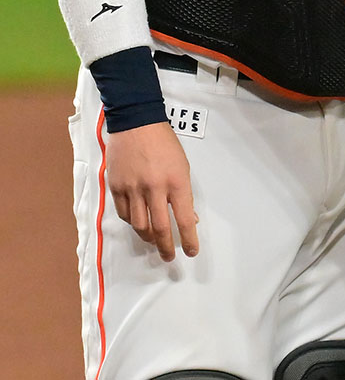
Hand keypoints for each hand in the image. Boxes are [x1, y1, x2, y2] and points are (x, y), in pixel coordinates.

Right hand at [105, 121, 198, 260]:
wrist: (136, 124)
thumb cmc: (164, 143)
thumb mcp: (182, 165)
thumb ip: (183, 192)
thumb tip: (189, 217)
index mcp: (176, 180)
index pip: (184, 217)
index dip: (189, 238)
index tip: (191, 252)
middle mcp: (154, 188)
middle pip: (160, 228)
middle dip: (166, 246)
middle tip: (169, 256)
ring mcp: (133, 189)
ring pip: (139, 225)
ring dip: (148, 237)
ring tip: (155, 241)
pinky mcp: (116, 187)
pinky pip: (124, 214)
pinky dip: (133, 222)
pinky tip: (139, 223)